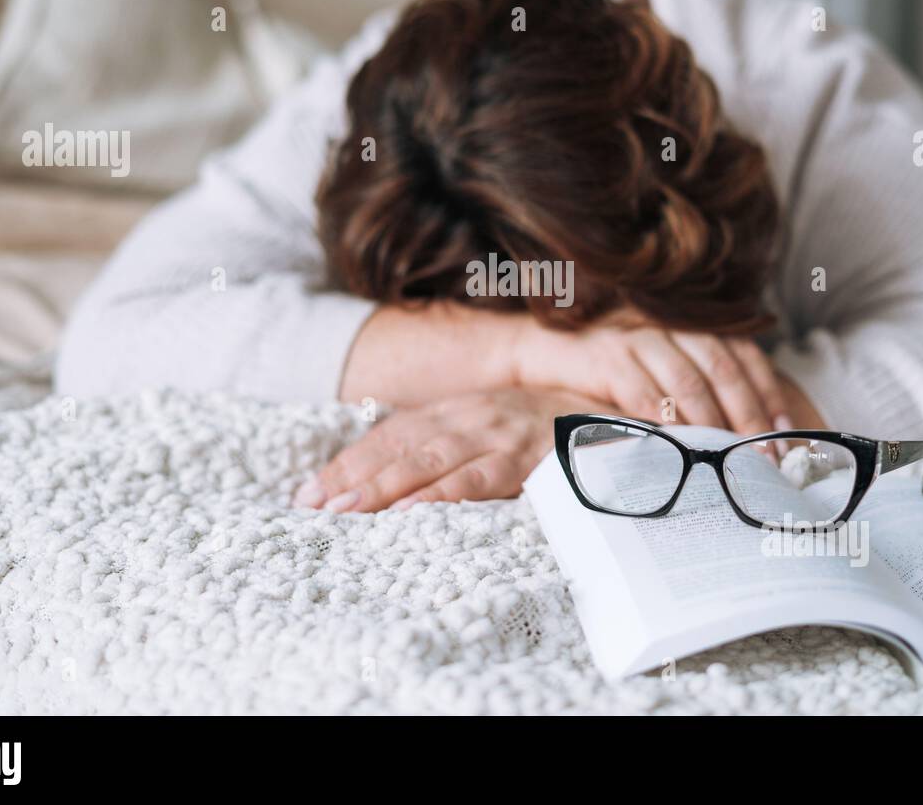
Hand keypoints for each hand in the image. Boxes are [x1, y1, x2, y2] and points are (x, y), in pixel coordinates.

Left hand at [292, 388, 610, 512]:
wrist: (617, 415)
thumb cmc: (545, 430)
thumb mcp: (490, 432)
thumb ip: (447, 449)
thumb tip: (388, 486)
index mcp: (457, 411)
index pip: (389, 437)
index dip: (347, 464)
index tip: (305, 495)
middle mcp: (471, 417)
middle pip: (400, 448)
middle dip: (353, 478)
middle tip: (312, 508)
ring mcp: (499, 435)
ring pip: (430, 460)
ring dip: (384, 487)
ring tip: (345, 512)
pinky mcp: (528, 458)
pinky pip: (479, 479)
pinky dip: (443, 495)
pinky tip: (411, 512)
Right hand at [515, 320, 791, 435]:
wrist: (546, 353)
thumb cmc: (612, 372)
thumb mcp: (661, 369)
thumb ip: (699, 386)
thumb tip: (752, 433)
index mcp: (691, 325)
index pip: (744, 355)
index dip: (769, 392)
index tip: (786, 432)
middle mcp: (670, 325)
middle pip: (724, 368)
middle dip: (749, 416)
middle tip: (766, 456)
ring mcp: (638, 338)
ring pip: (689, 380)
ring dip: (714, 423)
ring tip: (730, 458)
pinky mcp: (608, 358)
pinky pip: (645, 393)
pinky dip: (666, 421)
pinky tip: (681, 445)